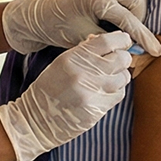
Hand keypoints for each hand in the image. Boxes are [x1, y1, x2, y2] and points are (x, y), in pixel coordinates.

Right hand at [0, 32, 132, 160]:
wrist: (35, 120)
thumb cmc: (48, 90)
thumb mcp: (61, 63)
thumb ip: (85, 52)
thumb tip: (111, 42)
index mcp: (73, 58)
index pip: (108, 41)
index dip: (122, 40)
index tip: (124, 42)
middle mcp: (83, 73)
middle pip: (121, 59)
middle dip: (123, 59)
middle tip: (117, 62)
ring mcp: (91, 93)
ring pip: (123, 78)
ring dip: (119, 77)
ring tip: (108, 79)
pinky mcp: (97, 110)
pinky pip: (118, 95)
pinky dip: (115, 92)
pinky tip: (104, 92)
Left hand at [2, 0, 160, 56]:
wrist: (45, 16)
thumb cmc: (62, 30)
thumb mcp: (87, 41)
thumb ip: (112, 43)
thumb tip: (137, 50)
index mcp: (96, 0)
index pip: (129, 21)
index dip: (145, 39)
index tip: (157, 52)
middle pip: (138, 1)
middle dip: (139, 21)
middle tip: (131, 37)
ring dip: (140, 5)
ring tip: (131, 22)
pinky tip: (129, 9)